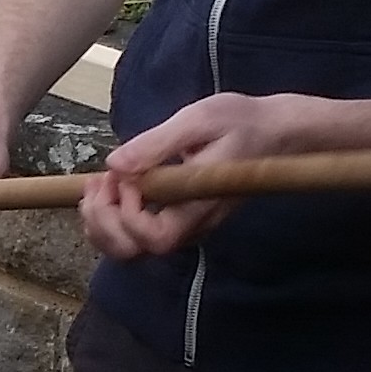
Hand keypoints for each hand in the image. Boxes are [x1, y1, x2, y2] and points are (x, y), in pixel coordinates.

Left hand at [80, 90, 342, 259]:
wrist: (272, 132)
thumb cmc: (241, 122)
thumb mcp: (198, 119)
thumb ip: (157, 143)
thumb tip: (115, 164)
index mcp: (199, 205)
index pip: (155, 238)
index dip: (129, 214)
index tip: (126, 177)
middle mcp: (190, 225)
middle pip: (132, 252)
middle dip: (102, 221)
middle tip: (100, 180)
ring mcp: (182, 225)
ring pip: (127, 249)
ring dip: (100, 222)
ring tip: (98, 184)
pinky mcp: (176, 218)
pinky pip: (134, 235)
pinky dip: (109, 218)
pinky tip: (108, 187)